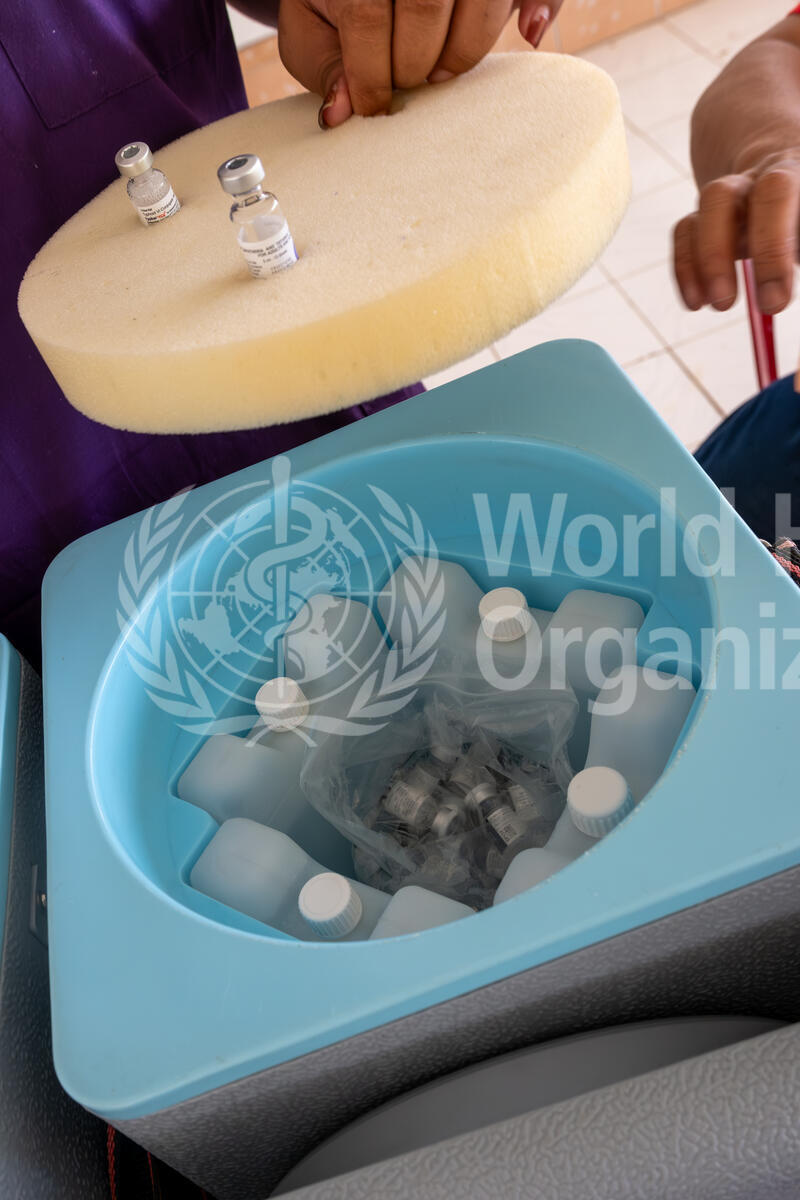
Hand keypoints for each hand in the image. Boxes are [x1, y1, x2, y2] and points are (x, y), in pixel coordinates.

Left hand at [277, 0, 561, 127]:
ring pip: (481, 2)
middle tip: (407, 84)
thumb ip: (324, 68)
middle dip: (414, 65)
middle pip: (425, 5)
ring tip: (438, 71)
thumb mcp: (313, 29)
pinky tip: (526, 31)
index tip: (373, 107)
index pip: (366, 13)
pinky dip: (543, 6)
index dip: (370, 73)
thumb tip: (341, 113)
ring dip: (461, 52)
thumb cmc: (338, 4)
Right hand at [673, 152, 799, 314]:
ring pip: (696, 216)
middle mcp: (751, 178)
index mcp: (790, 173)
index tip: (773, 300)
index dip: (770, 246)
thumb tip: (781, 292)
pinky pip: (684, 234)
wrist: (788, 185)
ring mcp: (724, 195)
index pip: (775, 194)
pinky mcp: (704, 215)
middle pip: (720, 197)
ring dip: (699, 264)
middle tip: (726, 304)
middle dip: (717, 253)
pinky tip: (697, 302)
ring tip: (717, 306)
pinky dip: (685, 271)